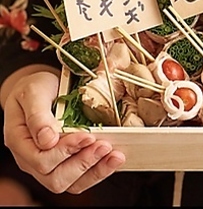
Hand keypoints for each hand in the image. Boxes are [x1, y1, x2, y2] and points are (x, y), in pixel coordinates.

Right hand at [3, 71, 125, 193]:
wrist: (40, 87)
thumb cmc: (35, 88)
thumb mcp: (33, 92)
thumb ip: (38, 115)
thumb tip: (48, 140)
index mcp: (21, 142)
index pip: (41, 160)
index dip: (66, 151)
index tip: (87, 136)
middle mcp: (32, 160)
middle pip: (56, 179)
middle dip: (84, 163)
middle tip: (105, 146)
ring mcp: (49, 164)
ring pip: (71, 183)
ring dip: (95, 171)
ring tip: (115, 156)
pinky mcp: (66, 163)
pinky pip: (81, 178)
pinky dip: (99, 171)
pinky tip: (113, 159)